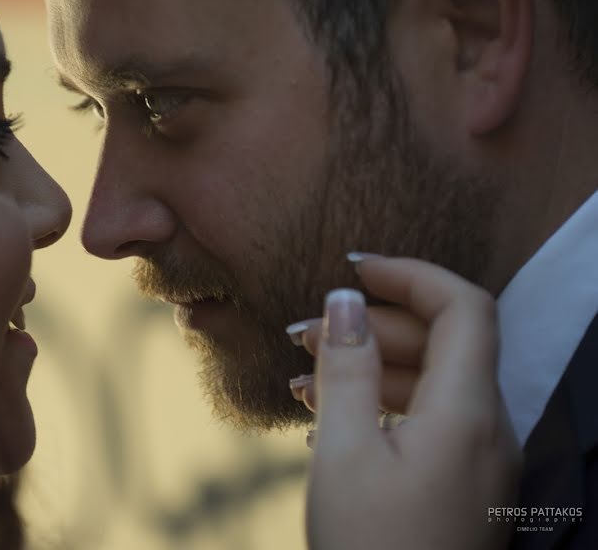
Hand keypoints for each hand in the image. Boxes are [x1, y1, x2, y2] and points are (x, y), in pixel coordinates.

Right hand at [304, 256, 520, 549]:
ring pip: (433, 381)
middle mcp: (488, 429)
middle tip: (303, 331)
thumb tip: (345, 300)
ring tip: (302, 370)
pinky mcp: (464, 484)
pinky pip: (430, 418)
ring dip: (372, 364)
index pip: (463, 307)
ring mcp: (480, 459)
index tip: (354, 268)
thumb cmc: (371, 548)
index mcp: (467, 414)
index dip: (411, 275)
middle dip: (373, 323)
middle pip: (444, 342)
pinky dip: (384, 401)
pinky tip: (331, 412)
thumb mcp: (344, 451)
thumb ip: (347, 368)